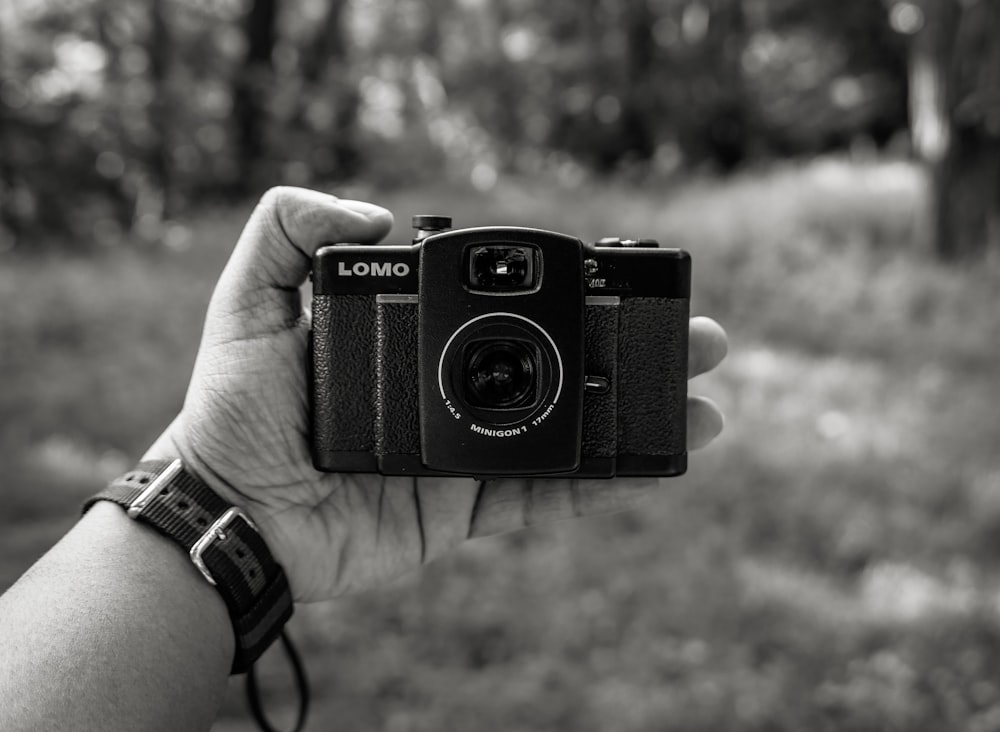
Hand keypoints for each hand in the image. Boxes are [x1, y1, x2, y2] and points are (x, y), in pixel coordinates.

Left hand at [145, 187, 727, 602]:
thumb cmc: (231, 413)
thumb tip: (378, 209)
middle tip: (701, 340)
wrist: (227, 515)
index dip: (570, 296)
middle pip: (557, 367)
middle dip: (632, 353)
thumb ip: (288, 233)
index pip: (506, 310)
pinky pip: (538, 499)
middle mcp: (449, 392)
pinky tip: (647, 465)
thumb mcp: (247, 304)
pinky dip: (593, 485)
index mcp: (413, 340)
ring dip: (635, 419)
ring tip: (703, 408)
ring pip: (565, 434)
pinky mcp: (461, 511)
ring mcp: (463, 454)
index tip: (626, 278)